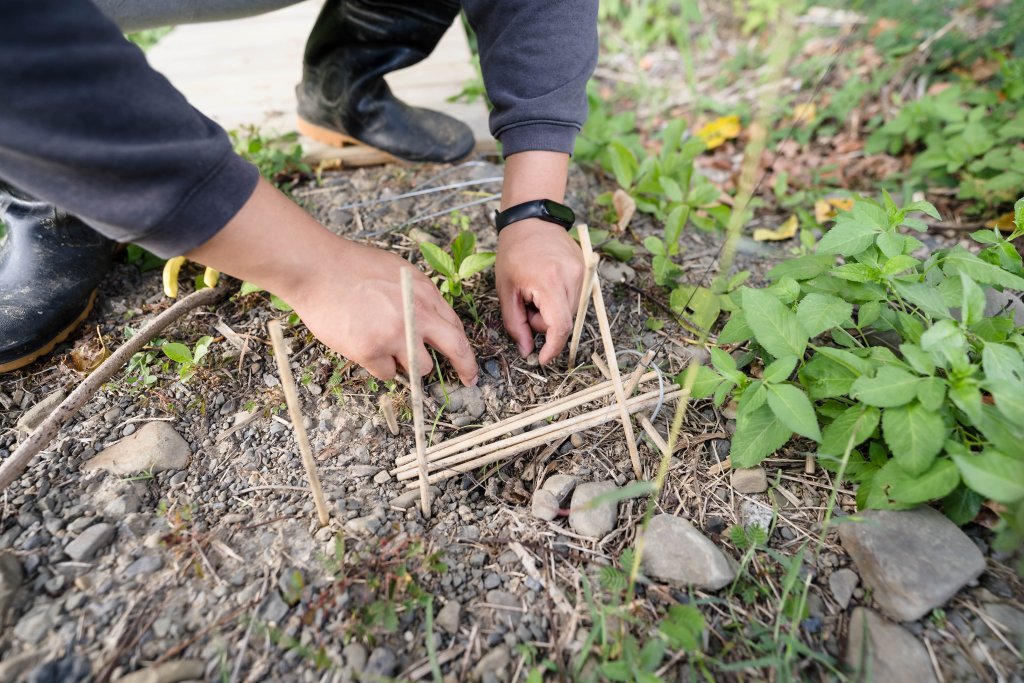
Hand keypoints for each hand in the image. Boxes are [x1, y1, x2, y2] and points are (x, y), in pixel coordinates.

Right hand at [187, 179, 477, 385]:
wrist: (317, 269)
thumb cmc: (351, 266)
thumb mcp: (398, 271)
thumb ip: (419, 296)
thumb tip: (433, 322)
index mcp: (425, 292)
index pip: (455, 325)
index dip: (463, 345)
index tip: (467, 358)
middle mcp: (416, 315)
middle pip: (455, 349)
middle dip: (465, 368)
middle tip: (468, 380)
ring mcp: (395, 335)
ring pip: (420, 367)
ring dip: (408, 363)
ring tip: (384, 346)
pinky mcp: (372, 352)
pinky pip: (388, 374)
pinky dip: (380, 367)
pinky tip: (364, 348)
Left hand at [495, 218, 583, 363]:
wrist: (531, 219)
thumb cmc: (513, 252)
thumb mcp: (506, 290)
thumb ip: (515, 324)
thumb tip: (527, 350)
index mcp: (549, 281)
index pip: (559, 326)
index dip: (552, 348)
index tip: (543, 359)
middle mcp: (572, 277)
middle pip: (564, 321)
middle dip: (543, 323)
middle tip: (525, 306)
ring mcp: (582, 272)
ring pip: (570, 312)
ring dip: (551, 312)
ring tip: (535, 293)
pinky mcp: (586, 269)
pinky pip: (575, 298)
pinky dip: (559, 301)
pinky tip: (546, 285)